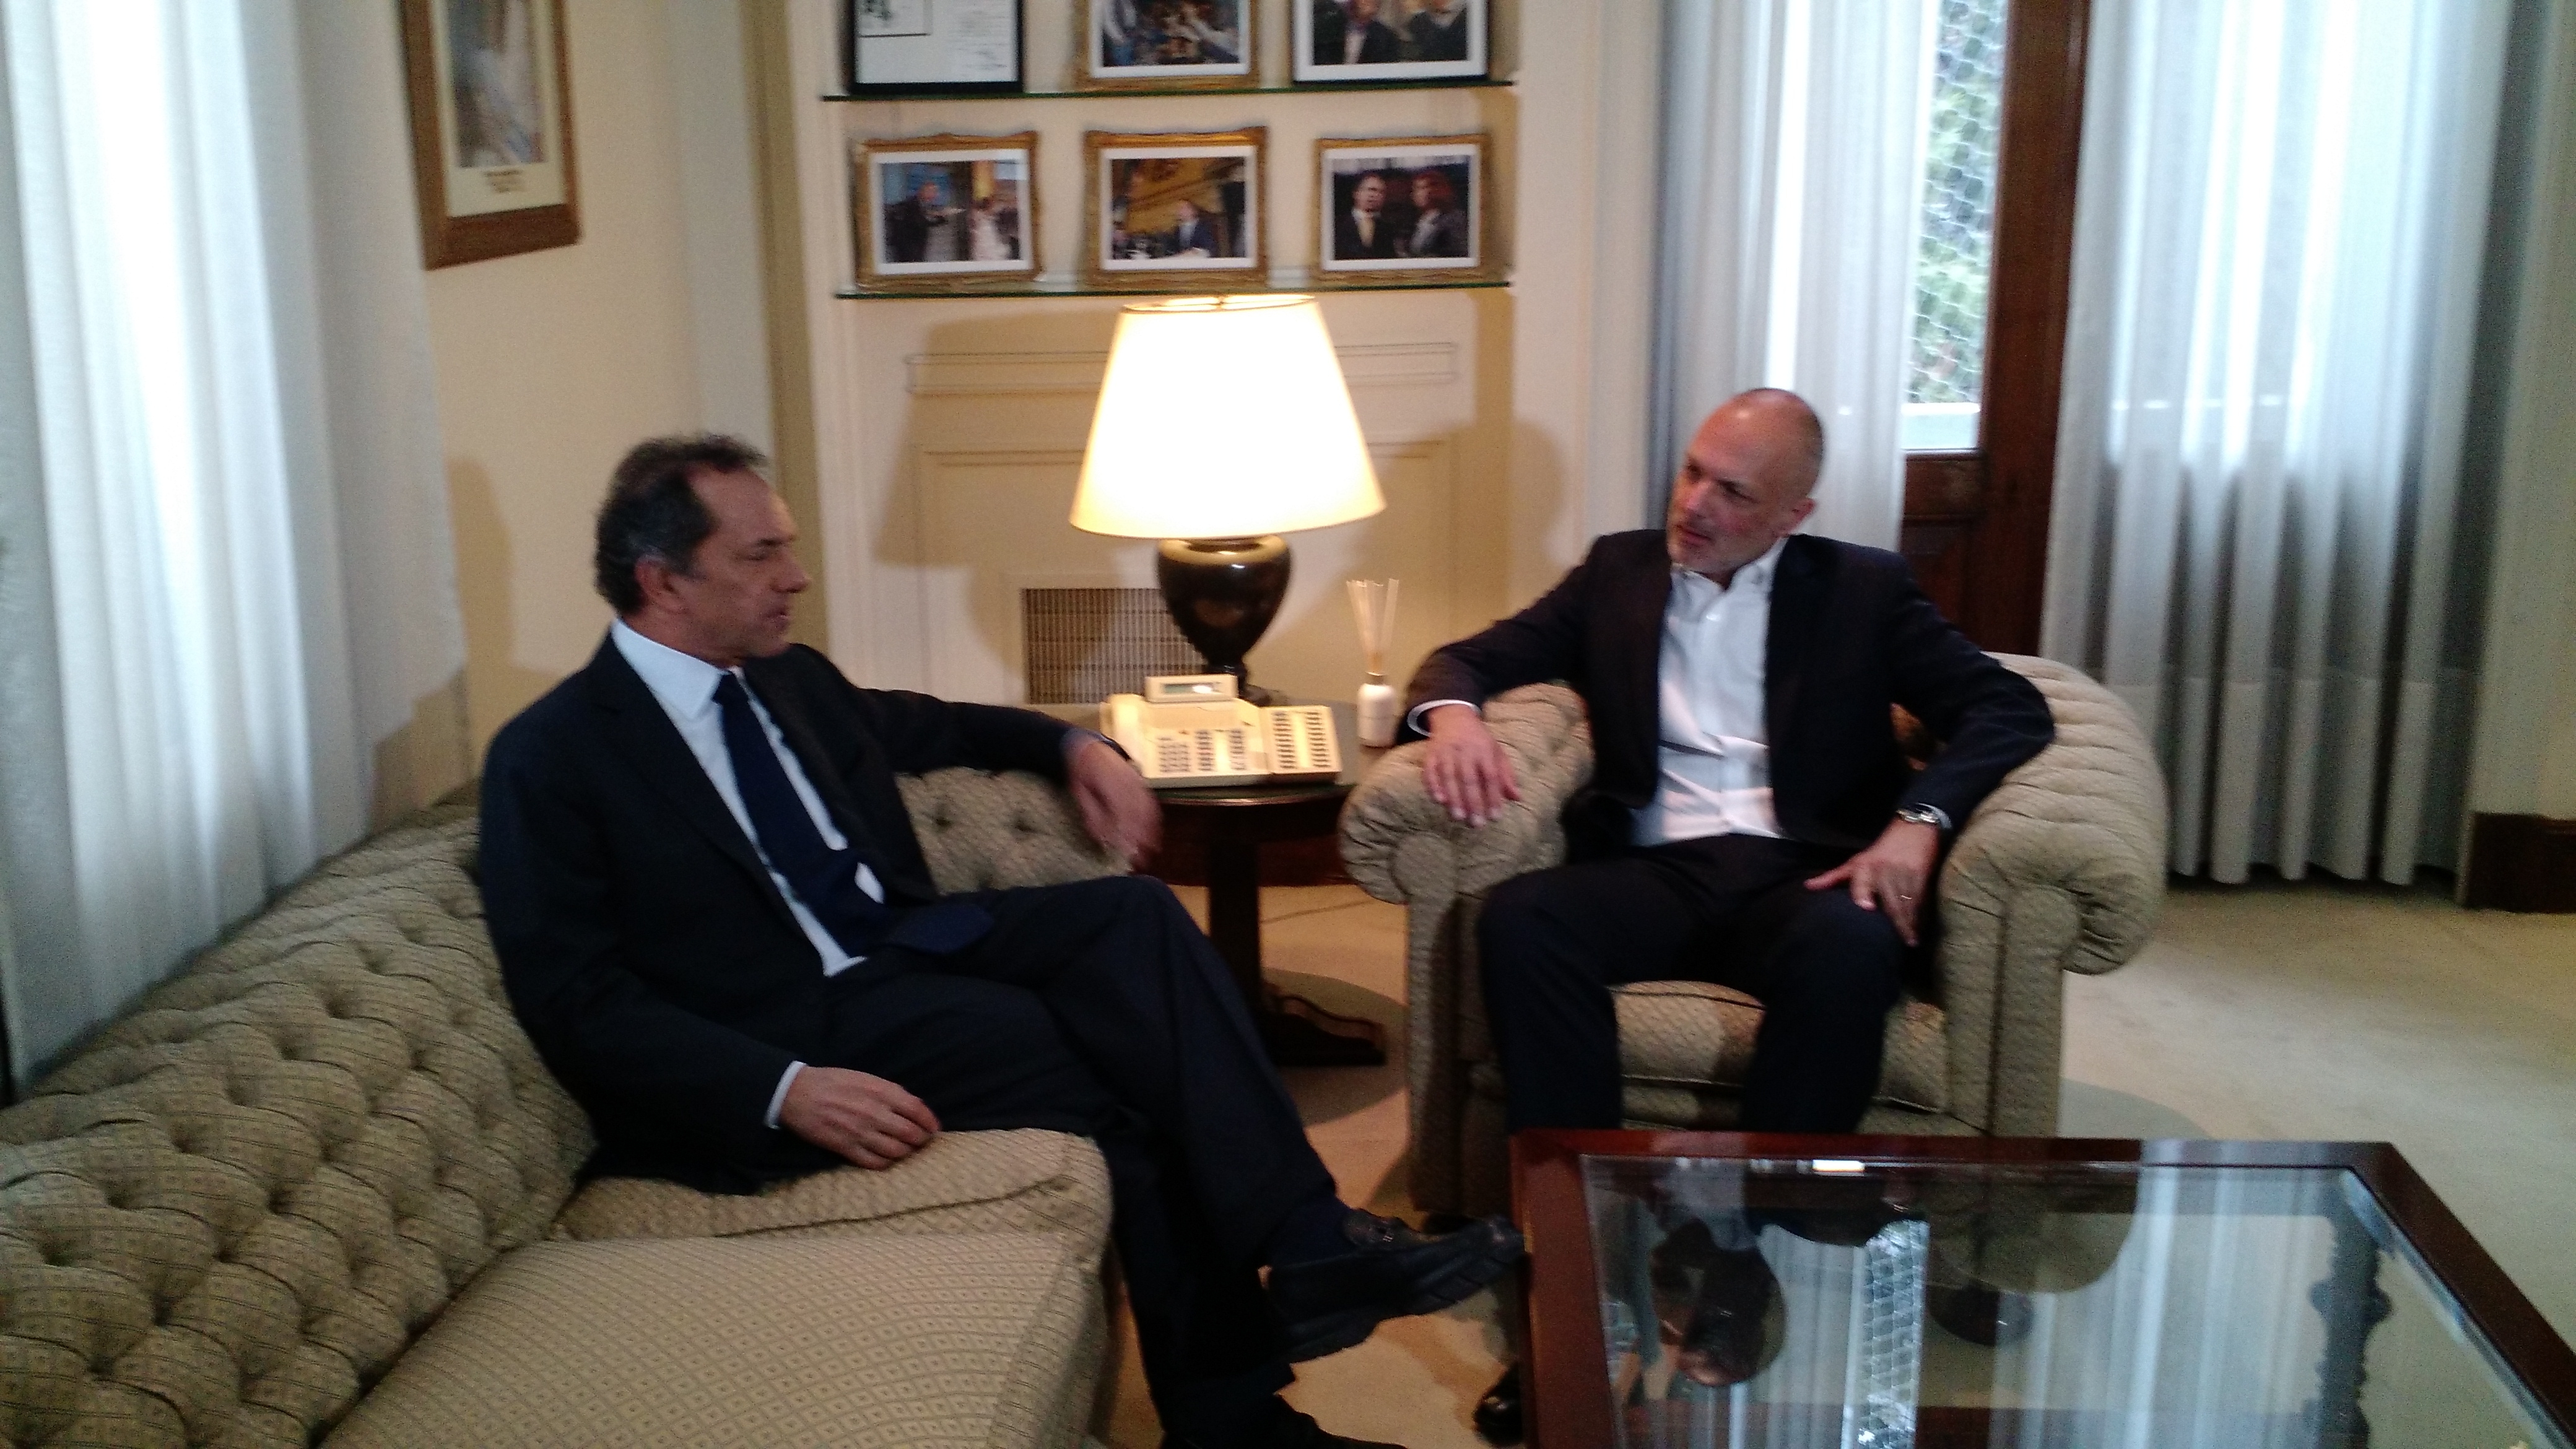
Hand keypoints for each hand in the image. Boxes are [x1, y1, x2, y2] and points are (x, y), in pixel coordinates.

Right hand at [779, 1066, 939, 1168]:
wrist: (798, 1093)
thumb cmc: (833, 1082)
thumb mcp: (866, 1078)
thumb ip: (890, 1092)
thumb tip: (913, 1107)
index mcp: (881, 1092)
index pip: (917, 1110)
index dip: (930, 1122)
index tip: (933, 1129)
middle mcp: (875, 1113)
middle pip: (912, 1134)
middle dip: (921, 1140)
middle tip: (921, 1141)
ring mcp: (861, 1133)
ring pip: (897, 1151)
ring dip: (906, 1153)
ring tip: (905, 1150)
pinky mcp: (846, 1149)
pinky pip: (875, 1163)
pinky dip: (886, 1162)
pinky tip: (886, 1158)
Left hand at [1070, 737, 1160, 868]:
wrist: (1089, 748)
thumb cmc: (1081, 773)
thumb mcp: (1080, 793)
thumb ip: (1092, 816)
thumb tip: (1102, 838)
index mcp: (1110, 785)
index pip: (1122, 815)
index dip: (1126, 836)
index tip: (1128, 853)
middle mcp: (1127, 783)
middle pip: (1138, 815)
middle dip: (1140, 839)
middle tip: (1140, 860)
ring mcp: (1137, 782)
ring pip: (1148, 810)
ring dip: (1150, 832)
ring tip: (1150, 851)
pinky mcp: (1141, 782)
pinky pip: (1151, 802)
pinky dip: (1154, 819)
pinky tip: (1154, 832)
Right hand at [1421, 704, 1518, 825]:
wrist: (1453, 716)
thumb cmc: (1479, 739)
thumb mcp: (1497, 752)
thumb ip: (1506, 775)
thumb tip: (1517, 798)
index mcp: (1484, 750)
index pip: (1490, 777)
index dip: (1493, 797)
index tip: (1495, 817)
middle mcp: (1465, 751)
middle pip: (1469, 779)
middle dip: (1473, 802)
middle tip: (1476, 824)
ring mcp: (1446, 752)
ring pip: (1449, 776)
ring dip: (1454, 798)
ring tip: (1458, 817)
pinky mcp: (1431, 754)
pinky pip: (1429, 770)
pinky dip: (1433, 785)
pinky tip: (1438, 800)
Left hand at [1805, 819, 1940, 946]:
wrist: (1913, 829)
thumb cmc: (1880, 851)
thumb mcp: (1856, 862)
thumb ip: (1833, 877)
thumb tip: (1807, 886)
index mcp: (1865, 867)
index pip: (1862, 882)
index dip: (1863, 893)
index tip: (1866, 907)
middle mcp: (1884, 870)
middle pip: (1890, 898)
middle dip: (1897, 920)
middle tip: (1901, 943)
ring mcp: (1904, 872)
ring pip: (1907, 901)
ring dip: (1910, 922)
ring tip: (1912, 943)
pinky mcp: (1921, 874)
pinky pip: (1920, 898)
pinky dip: (1920, 914)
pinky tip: (1919, 929)